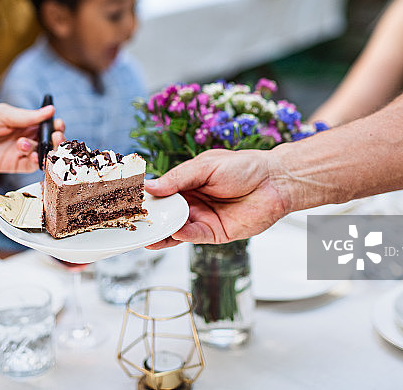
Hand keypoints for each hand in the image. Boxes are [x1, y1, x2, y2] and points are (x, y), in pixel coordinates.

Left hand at [0, 103, 64, 172]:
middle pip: (49, 142)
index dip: (56, 126)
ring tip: (27, 143)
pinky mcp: (13, 165)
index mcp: (26, 122)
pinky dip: (34, 162)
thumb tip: (50, 110)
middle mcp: (27, 137)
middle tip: (54, 138)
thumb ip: (27, 116)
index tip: (58, 125)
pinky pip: (30, 166)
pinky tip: (29, 155)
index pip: (48, 125)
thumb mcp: (3, 114)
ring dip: (43, 150)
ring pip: (42, 155)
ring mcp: (20, 152)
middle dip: (56, 141)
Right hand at [144, 149, 287, 247]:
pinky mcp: (214, 233)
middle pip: (164, 214)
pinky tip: (173, 231)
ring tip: (144, 235)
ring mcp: (201, 219)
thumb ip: (178, 178)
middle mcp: (191, 203)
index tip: (127, 199)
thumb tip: (150, 187)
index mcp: (186, 184)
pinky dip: (182, 235)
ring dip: (160, 232)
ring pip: (175, 229)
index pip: (160, 193)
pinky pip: (194, 236)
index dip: (145, 197)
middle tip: (130, 221)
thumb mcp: (205, 166)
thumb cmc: (244, 167)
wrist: (275, 181)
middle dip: (148, 218)